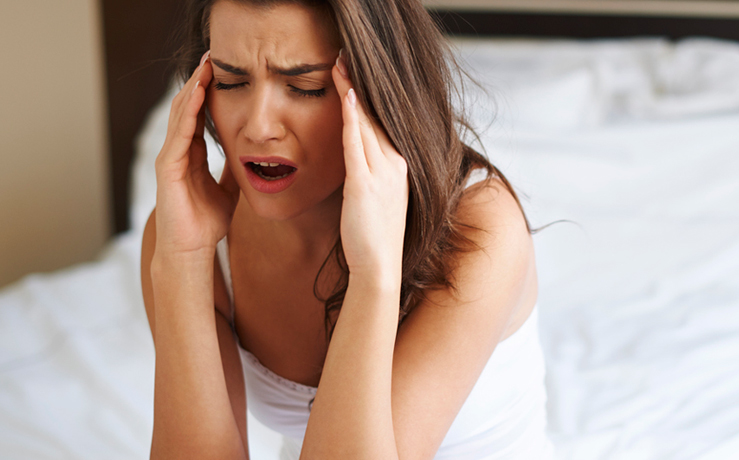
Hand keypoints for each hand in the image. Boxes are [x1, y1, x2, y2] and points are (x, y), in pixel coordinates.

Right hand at [153, 51, 239, 257]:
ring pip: (181, 116)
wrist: (191, 249)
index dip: (208, 92)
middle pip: (186, 108)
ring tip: (204, 67)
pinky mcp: (168, 169)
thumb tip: (249, 155)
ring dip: (192, 90)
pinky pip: (179, 134)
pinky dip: (188, 113)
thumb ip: (233, 170)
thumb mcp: (228, 188)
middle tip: (211, 56)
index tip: (221, 71)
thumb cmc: (206, 223)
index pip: (199, 115)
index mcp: (191, 154)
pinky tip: (197, 95)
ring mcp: (169, 158)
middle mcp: (177, 152)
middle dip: (198, 82)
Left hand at [332, 50, 408, 283]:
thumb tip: (354, 157)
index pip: (381, 122)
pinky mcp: (365, 184)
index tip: (353, 71)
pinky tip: (348, 97)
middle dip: (360, 83)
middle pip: (376, 115)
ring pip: (367, 123)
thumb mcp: (375, 197)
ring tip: (340, 64)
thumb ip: (368, 173)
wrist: (379, 267)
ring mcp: (382, 173)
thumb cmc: (373, 236)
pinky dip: (353, 118)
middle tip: (346, 54)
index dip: (367, 95)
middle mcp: (394, 164)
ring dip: (353, 91)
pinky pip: (358, 144)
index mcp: (398, 166)